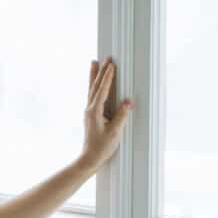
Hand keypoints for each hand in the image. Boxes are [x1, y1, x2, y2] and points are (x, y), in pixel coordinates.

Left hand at [78, 58, 135, 173]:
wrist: (89, 159)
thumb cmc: (101, 148)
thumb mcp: (114, 132)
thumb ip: (121, 115)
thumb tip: (128, 101)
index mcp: (94, 112)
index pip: (102, 90)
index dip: (107, 77)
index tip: (112, 65)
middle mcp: (89, 109)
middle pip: (95, 86)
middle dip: (101, 71)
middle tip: (105, 58)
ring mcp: (89, 112)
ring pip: (91, 89)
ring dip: (94, 76)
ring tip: (94, 63)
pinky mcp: (91, 116)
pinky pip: (92, 96)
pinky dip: (94, 86)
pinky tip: (95, 83)